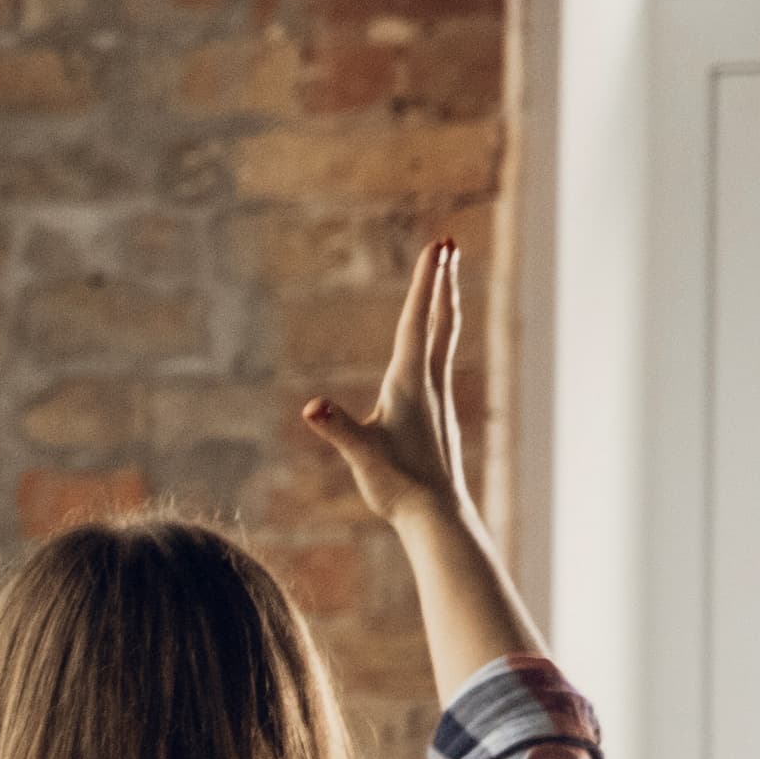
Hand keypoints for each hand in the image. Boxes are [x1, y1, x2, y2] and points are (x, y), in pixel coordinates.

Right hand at [301, 239, 477, 540]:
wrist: (436, 514)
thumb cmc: (398, 484)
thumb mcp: (361, 455)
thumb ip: (338, 428)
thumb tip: (312, 407)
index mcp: (410, 383)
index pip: (417, 322)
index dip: (425, 283)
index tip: (436, 248)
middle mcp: (429, 382)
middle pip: (439, 319)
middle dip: (441, 280)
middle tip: (447, 244)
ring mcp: (436, 395)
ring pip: (444, 336)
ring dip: (443, 303)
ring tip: (445, 279)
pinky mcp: (435, 411)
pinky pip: (439, 358)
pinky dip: (438, 333)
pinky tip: (434, 338)